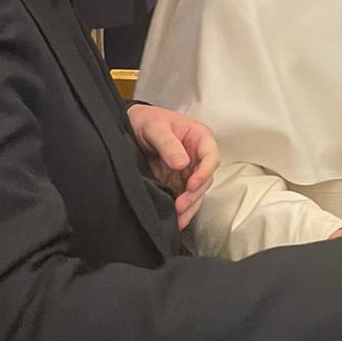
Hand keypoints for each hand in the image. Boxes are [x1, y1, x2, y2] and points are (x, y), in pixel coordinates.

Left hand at [127, 104, 218, 228]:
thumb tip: (182, 164)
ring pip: (197, 192)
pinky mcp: (177, 182)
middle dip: (194, 194)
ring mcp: (188, 170)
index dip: (204, 172)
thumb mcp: (156, 127)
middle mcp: (197, 156)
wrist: (130, 127)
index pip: (211, 156)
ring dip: (190, 206)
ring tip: (178, 219)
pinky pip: (185, 198)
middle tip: (180, 205)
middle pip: (205, 178)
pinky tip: (176, 220)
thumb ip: (168, 144)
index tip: (191, 185)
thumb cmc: (148, 120)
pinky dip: (182, 210)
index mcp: (199, 137)